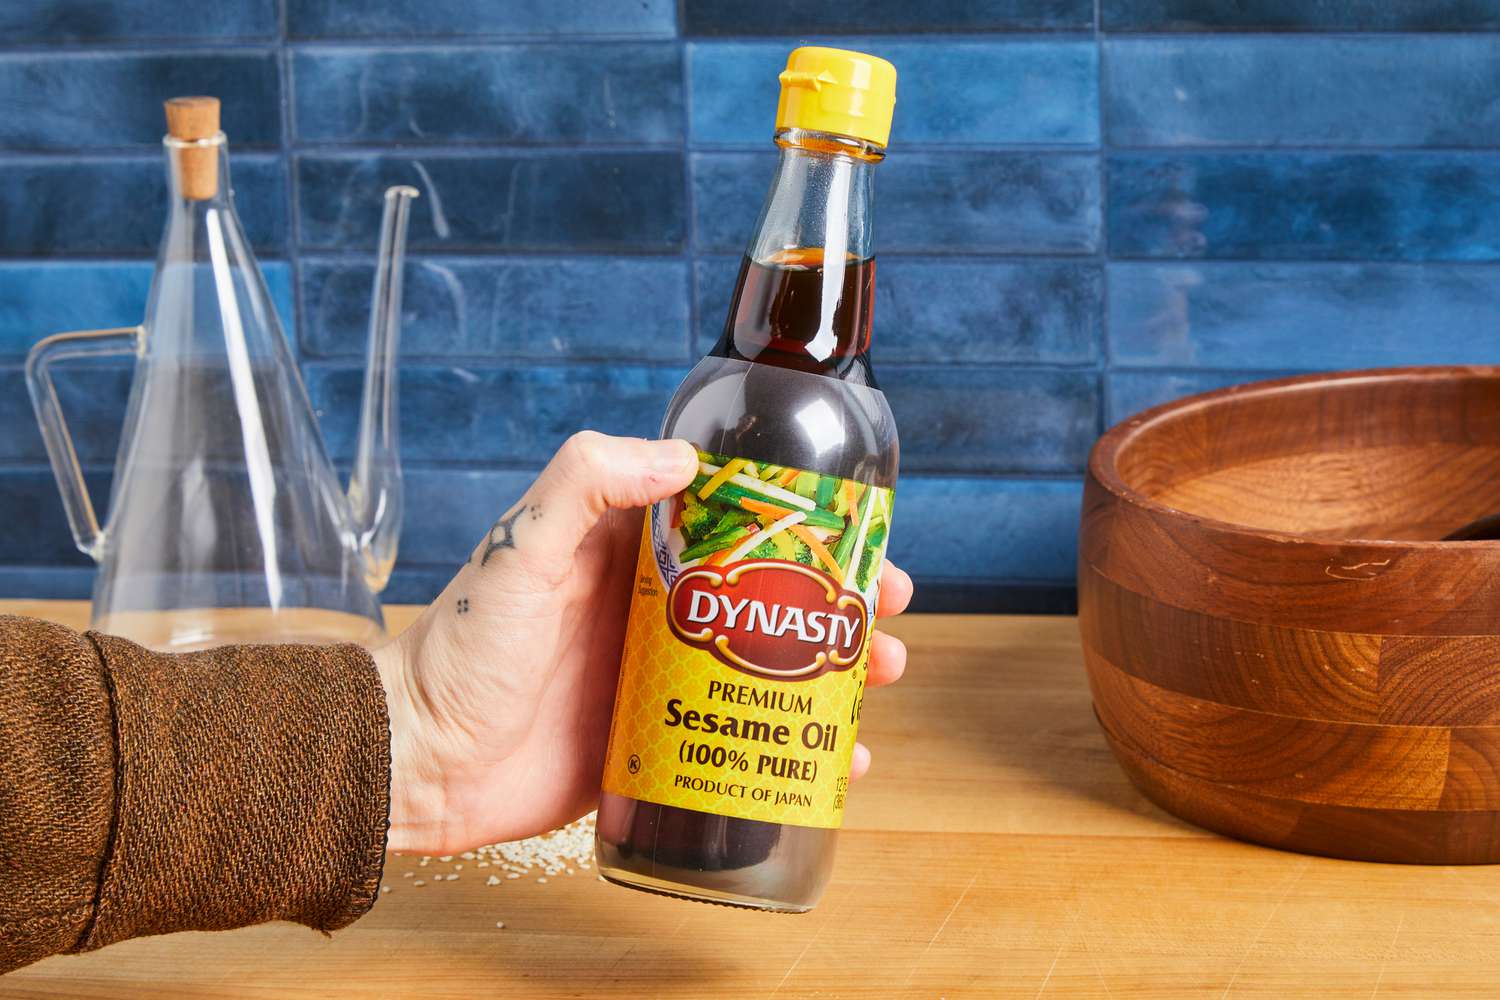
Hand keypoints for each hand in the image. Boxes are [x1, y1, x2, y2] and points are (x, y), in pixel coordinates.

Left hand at [372, 431, 913, 854]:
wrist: (419, 760)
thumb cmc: (462, 647)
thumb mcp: (525, 548)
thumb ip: (588, 481)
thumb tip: (685, 458)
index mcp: (633, 555)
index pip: (738, 525)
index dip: (806, 526)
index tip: (859, 531)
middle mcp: (658, 614)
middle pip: (772, 599)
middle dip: (838, 602)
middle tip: (890, 612)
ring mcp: (663, 684)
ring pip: (770, 671)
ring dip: (833, 673)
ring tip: (879, 680)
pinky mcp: (659, 749)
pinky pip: (742, 742)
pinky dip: (795, 751)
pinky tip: (837, 766)